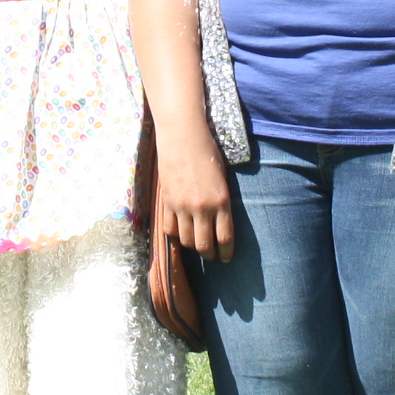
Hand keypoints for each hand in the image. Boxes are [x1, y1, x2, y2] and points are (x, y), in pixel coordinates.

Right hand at [154, 122, 236, 261]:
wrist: (183, 136)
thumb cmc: (207, 152)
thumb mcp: (222, 179)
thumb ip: (221, 203)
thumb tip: (220, 224)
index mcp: (221, 201)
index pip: (225, 238)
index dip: (226, 253)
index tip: (226, 257)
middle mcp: (202, 207)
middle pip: (204, 245)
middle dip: (210, 255)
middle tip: (212, 255)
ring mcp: (182, 206)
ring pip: (187, 240)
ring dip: (193, 246)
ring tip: (197, 245)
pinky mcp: (167, 202)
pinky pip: (169, 229)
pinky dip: (175, 235)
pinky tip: (180, 233)